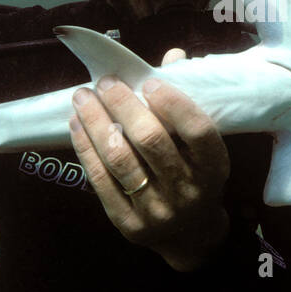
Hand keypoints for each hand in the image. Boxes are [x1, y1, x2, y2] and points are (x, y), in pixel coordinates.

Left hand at [68, 48, 230, 271]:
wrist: (190, 234)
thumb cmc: (194, 175)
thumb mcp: (202, 147)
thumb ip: (186, 103)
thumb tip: (172, 56)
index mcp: (214, 169)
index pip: (198, 131)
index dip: (173, 103)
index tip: (148, 82)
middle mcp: (188, 191)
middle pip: (152, 141)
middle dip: (124, 105)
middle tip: (105, 82)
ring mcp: (158, 211)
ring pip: (121, 159)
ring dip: (97, 122)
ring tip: (83, 97)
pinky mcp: (129, 224)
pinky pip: (101, 180)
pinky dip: (86, 148)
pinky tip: (76, 124)